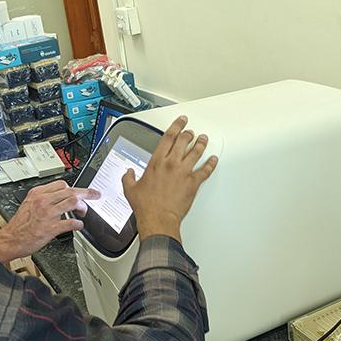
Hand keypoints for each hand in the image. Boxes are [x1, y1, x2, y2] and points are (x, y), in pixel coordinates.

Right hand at [0, 180, 99, 262]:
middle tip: (95, 195)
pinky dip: (78, 224)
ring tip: (83, 212)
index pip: (61, 184)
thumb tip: (60, 197)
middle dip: (86, 193)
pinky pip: (71, 223)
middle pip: (70, 191)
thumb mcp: (29, 204)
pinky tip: (79, 225)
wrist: (10, 240)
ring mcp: (47, 214)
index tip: (81, 191)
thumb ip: (43, 198)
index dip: (74, 188)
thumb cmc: (19, 225)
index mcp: (37, 194)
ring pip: (72, 202)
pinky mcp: (50, 228)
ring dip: (83, 207)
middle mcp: (43, 201)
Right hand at [122, 116, 217, 242]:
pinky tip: (213, 160)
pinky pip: (205, 170)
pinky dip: (211, 164)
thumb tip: (127, 173)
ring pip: (196, 152)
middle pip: (183, 141)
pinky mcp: (193, 183)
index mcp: (156, 162)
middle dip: (189, 134)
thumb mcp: (130, 189)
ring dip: (201, 144)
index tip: (181, 122)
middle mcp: (171, 164)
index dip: (176, 126)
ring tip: (203, 139)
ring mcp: (184, 172)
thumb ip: (128, 178)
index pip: (168, 137)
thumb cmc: (146, 205)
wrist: (158, 218)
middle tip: (191, 132)